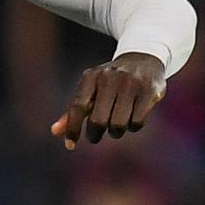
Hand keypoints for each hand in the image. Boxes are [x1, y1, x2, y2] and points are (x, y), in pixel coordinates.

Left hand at [50, 52, 166, 149]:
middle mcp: (109, 78)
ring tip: (115, 126)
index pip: (77, 106)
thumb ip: (73, 111)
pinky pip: (137, 122)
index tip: (70, 145)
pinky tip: (132, 119)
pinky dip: (133, 127)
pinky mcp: (149, 91)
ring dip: (115, 132)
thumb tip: (54, 132)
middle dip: (95, 134)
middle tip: (95, 136)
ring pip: (118, 124)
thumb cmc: (109, 81)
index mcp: (90, 77)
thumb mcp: (90, 90)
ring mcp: (130, 83)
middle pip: (98, 120)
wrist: (143, 59)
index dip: (73, 128)